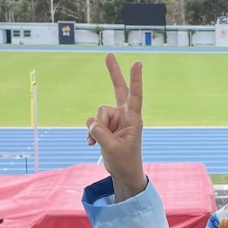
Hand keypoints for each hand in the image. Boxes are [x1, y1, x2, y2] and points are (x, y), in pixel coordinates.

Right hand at [86, 54, 146, 200]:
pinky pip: (92, 123)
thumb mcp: (112, 148)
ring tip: (100, 142)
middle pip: (118, 89)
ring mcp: (114, 119)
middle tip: (109, 54)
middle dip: (113, 72)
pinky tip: (91, 144)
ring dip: (95, 128)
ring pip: (98, 114)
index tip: (137, 63)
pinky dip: (90, 133)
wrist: (123, 172)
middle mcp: (124, 115)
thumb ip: (100, 133)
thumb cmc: (125, 161)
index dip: (135, 79)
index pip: (135, 95)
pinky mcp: (105, 126)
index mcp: (133, 119)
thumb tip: (91, 121)